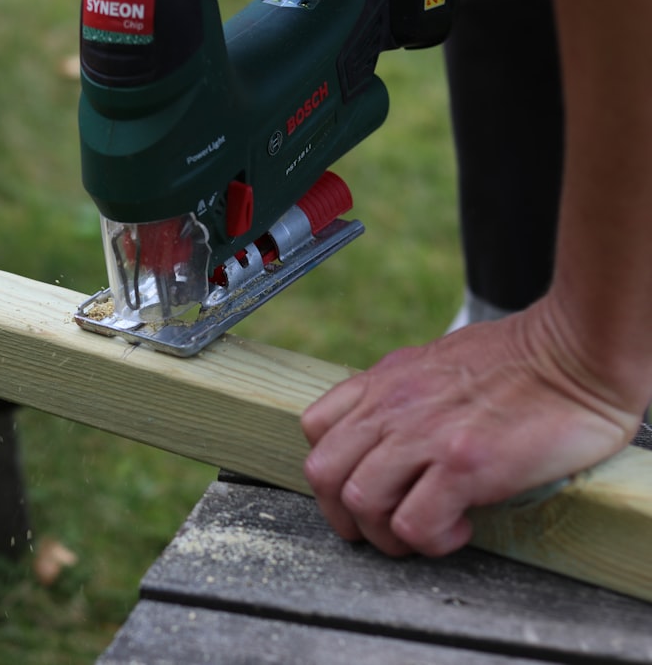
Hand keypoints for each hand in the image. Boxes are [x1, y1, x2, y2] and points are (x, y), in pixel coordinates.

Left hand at [301, 299, 640, 556]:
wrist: (576, 351)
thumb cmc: (519, 360)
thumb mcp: (436, 361)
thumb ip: (403, 392)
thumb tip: (390, 430)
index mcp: (383, 381)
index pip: (315, 428)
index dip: (331, 468)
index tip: (362, 487)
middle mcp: (392, 406)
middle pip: (323, 474)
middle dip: (345, 516)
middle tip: (383, 527)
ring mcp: (423, 434)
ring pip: (360, 503)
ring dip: (387, 534)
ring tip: (427, 529)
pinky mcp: (462, 463)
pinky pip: (413, 524)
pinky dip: (430, 539)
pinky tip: (461, 525)